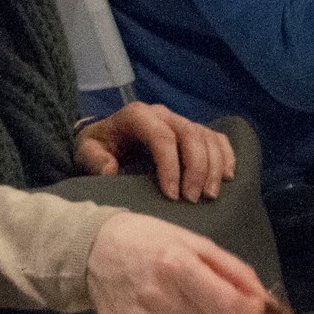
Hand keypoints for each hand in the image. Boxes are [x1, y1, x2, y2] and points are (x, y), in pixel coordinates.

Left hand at [77, 102, 235, 201]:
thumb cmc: (99, 148)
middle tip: (192, 199)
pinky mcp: (193, 130)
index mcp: (137, 115)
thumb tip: (110, 169)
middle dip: (196, 169)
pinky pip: (217, 138)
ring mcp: (180, 120)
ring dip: (214, 167)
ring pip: (207, 137)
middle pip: (190, 135)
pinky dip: (226, 156)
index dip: (171, 166)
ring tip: (209, 196)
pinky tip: (227, 178)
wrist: (107, 139)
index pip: (162, 136)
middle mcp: (162, 113)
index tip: (171, 196)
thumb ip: (93, 160)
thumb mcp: (85, 152)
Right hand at [85, 211, 267, 313]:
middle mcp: (156, 296)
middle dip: (216, 313)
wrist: (94, 249)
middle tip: (198, 294)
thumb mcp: (194, 242)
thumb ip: (232, 270)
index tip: (252, 309)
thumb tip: (262, 299)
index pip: (225, 304)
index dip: (247, 311)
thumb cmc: (150, 241)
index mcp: (176, 265)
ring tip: (174, 304)